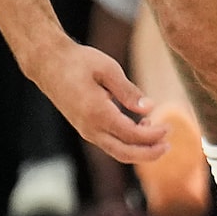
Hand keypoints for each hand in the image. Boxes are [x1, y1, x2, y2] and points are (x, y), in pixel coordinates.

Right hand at [24, 41, 166, 164]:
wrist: (47, 63)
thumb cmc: (78, 62)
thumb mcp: (107, 69)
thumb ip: (128, 91)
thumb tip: (149, 108)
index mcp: (97, 113)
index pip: (132, 135)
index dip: (153, 134)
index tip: (169, 126)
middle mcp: (90, 127)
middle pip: (125, 153)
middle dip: (149, 153)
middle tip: (168, 145)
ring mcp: (85, 130)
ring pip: (117, 152)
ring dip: (139, 149)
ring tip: (156, 134)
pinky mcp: (84, 128)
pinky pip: (109, 144)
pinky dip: (127, 143)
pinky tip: (138, 126)